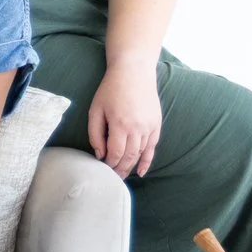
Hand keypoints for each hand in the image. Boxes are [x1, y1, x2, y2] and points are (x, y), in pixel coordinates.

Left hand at [87, 59, 163, 178]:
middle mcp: (137, 128)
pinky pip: (152, 147)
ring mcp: (149, 127)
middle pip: (129, 157)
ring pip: (140, 154)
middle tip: (111, 180)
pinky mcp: (156, 124)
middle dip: (119, 170)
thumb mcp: (95, 110)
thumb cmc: (110, 90)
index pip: (115, 153)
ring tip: (121, 176)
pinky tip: (140, 172)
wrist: (134, 72)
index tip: (101, 170)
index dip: (109, 164)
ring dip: (131, 167)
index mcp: (120, 124)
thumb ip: (95, 134)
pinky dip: (146, 161)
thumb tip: (100, 154)